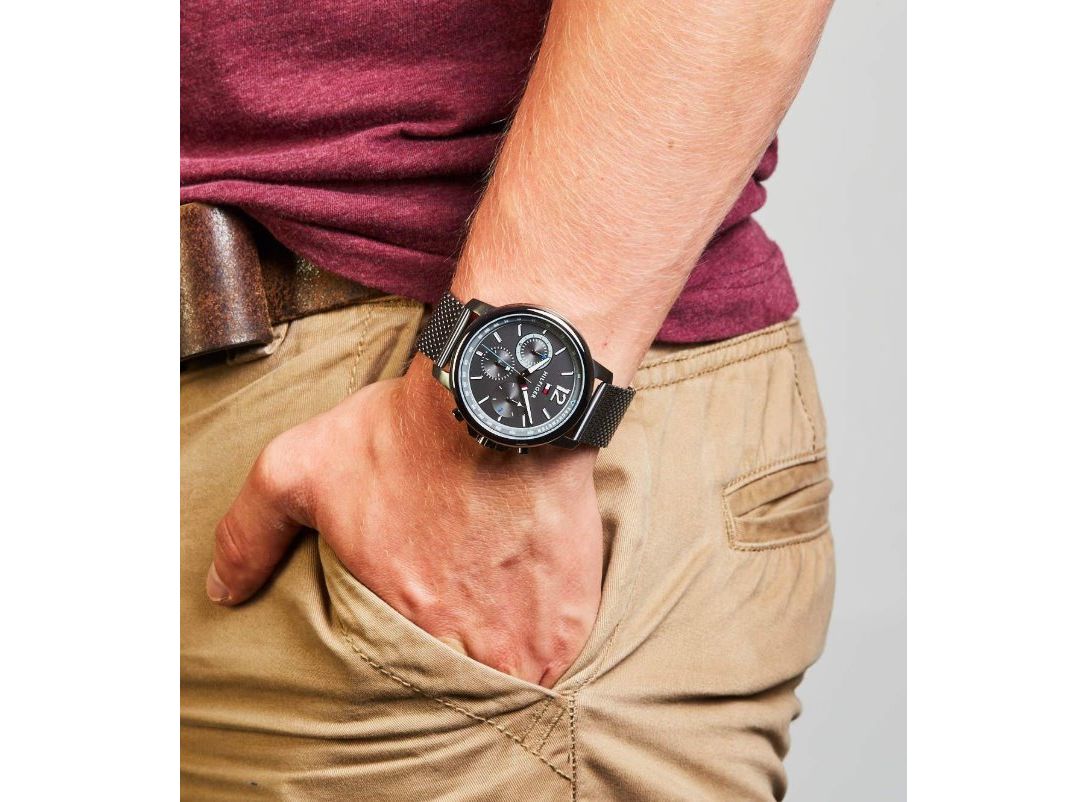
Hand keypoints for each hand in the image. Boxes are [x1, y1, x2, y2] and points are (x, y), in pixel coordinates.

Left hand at [205, 356, 603, 687]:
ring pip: (508, 676)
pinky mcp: (572, 614)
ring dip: (499, 653)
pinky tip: (527, 593)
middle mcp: (467, 643)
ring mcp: (528, 635)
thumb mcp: (300, 466)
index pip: (394, 677)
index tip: (407, 623)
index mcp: (400, 619)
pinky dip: (543, 635)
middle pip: (455, 679)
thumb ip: (250, 532)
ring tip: (490, 606)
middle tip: (451, 615)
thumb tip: (221, 590)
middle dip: (450, 656)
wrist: (504, 397)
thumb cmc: (406, 433)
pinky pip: (557, 654)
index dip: (400, 652)